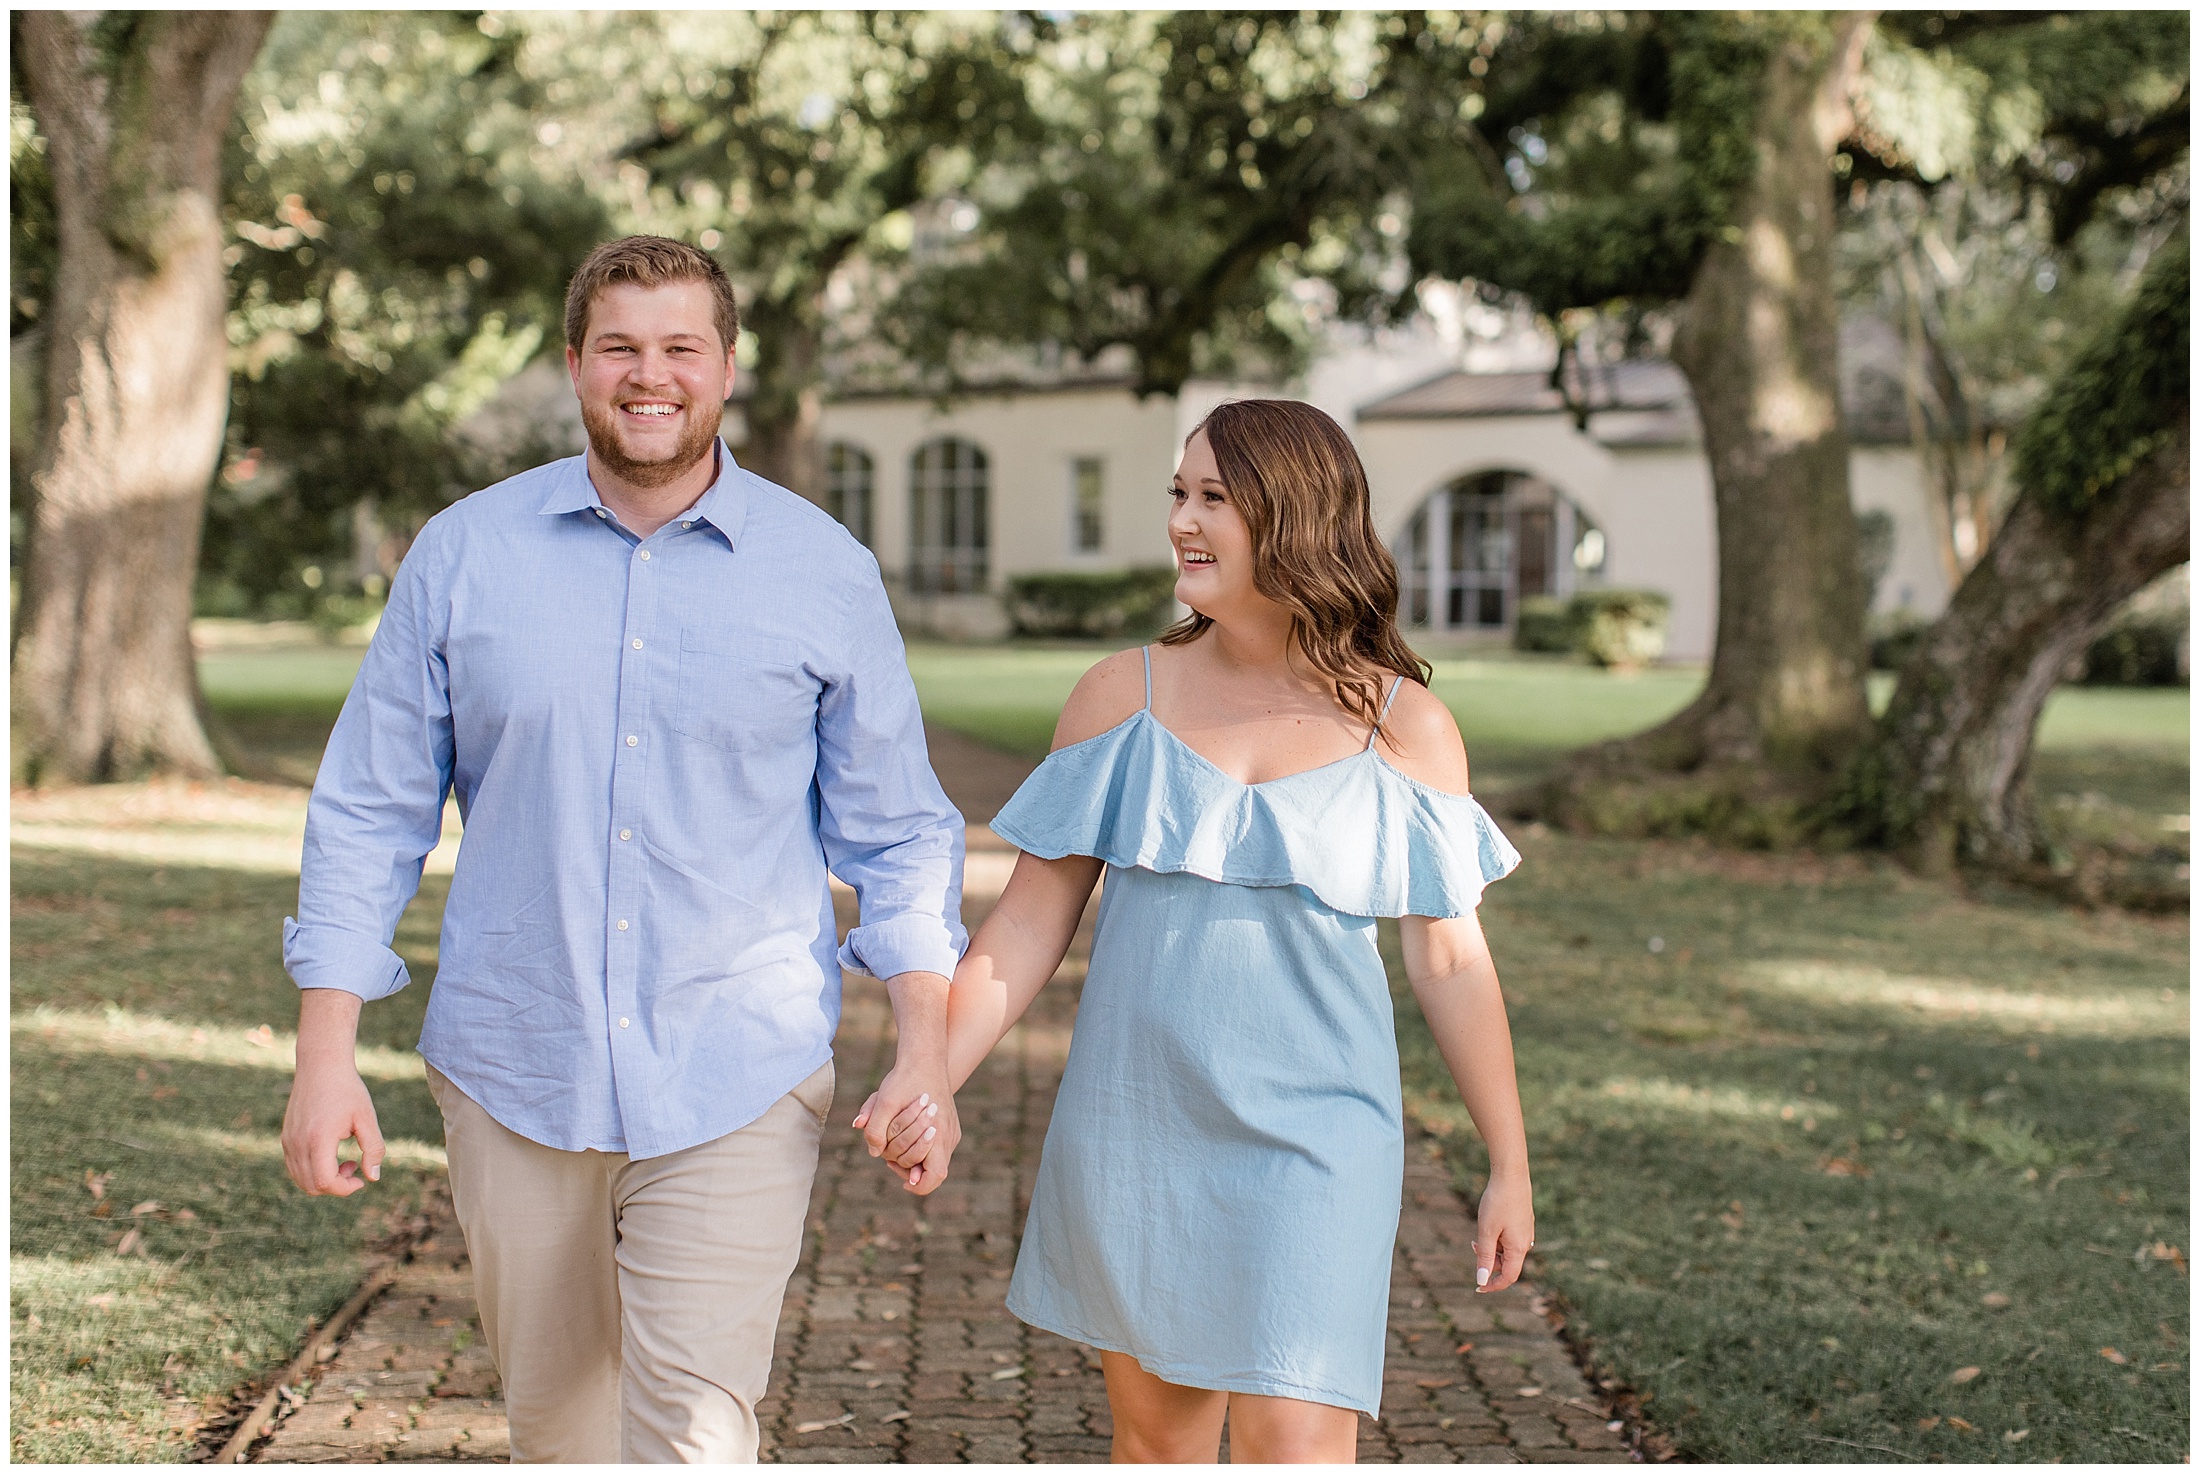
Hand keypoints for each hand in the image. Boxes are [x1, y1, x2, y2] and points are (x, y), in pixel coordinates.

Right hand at [282, 1060, 383, 1195]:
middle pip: (311, 1186)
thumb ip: (373, 1148)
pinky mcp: (286, 1137)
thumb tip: (373, 1177)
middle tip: (354, 1165)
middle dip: (336, 1186)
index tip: (361, 1178)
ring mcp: (288, 1141)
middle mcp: (297, 1143)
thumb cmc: (348, 1090)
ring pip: (301, 1179)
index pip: (325, 1182)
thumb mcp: (366, 1118)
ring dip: (323, 1179)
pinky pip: (295, 1167)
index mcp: (318, 1139)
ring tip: (344, 1160)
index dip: (344, 1188)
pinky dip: (312, 1171)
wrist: (321, 1065)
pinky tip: (330, 1154)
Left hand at [852, 1067, 959, 1194]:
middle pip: (931, 1171)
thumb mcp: (884, 1102)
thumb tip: (874, 1153)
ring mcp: (952, 1131)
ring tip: (893, 1144)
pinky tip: (903, 1134)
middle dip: (907, 1167)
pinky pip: (935, 1147)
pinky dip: (919, 1147)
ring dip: (911, 1156)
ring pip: (933, 1158)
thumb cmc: (905, 1080)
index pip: (935, 1177)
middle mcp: (950, 1137)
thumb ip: (875, 1130)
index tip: (904, 1182)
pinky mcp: (949, 1125)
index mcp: (939, 1134)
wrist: (924, 1058)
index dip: (919, 1185)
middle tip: (888, 1158)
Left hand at [1472, 1171, 1533, 1292]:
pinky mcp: (1523, 1222)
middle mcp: (1526, 1242)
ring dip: (1492, 1248)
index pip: (1508, 1277)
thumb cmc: (1498, 1203)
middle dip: (1488, 1261)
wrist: (1511, 1175)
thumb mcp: (1486, 1231)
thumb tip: (1482, 1280)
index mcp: (1519, 1248)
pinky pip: (1510, 1239)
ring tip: (1480, 1231)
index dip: (1493, 1286)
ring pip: (1507, 1250)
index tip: (1477, 1288)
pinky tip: (1489, 1223)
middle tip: (1473, 1244)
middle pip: (1507, 1264)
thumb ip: (1484, 1257)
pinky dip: (1497, 1238)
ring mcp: (1526, 1232)